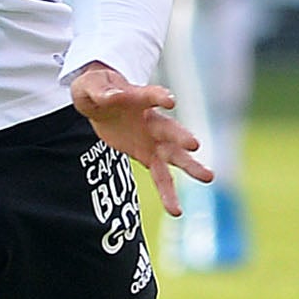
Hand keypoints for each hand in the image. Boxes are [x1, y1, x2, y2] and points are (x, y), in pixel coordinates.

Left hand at [69, 63, 211, 218]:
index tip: (170, 101)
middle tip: (194, 144)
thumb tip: (110, 96)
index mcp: (138, 97)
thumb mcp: (90, 87)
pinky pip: (161, 177)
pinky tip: (177, 211)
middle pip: (168, 128)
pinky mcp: (148, 156)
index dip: (159, 97)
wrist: (101, 104)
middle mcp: (152, 119)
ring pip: (173, 155)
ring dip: (189, 166)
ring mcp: (153, 140)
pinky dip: (168, 193)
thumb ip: (100, 91)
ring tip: (208, 177)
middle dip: (180, 136)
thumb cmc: (96, 89)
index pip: (150, 96)